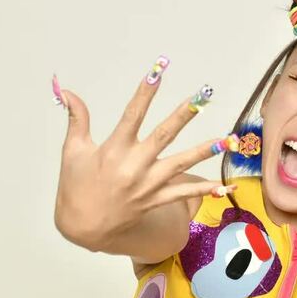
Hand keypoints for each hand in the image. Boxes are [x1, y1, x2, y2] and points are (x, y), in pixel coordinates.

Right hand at [52, 62, 232, 249]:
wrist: (82, 226)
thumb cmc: (75, 186)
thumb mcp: (73, 151)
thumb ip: (77, 119)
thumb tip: (67, 90)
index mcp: (114, 149)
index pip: (133, 113)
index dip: (145, 91)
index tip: (158, 70)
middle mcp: (134, 165)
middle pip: (164, 134)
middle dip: (185, 114)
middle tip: (203, 96)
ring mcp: (148, 183)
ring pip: (182, 163)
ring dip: (206, 151)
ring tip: (229, 140)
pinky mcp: (156, 199)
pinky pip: (184, 194)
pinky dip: (205, 191)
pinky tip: (224, 186)